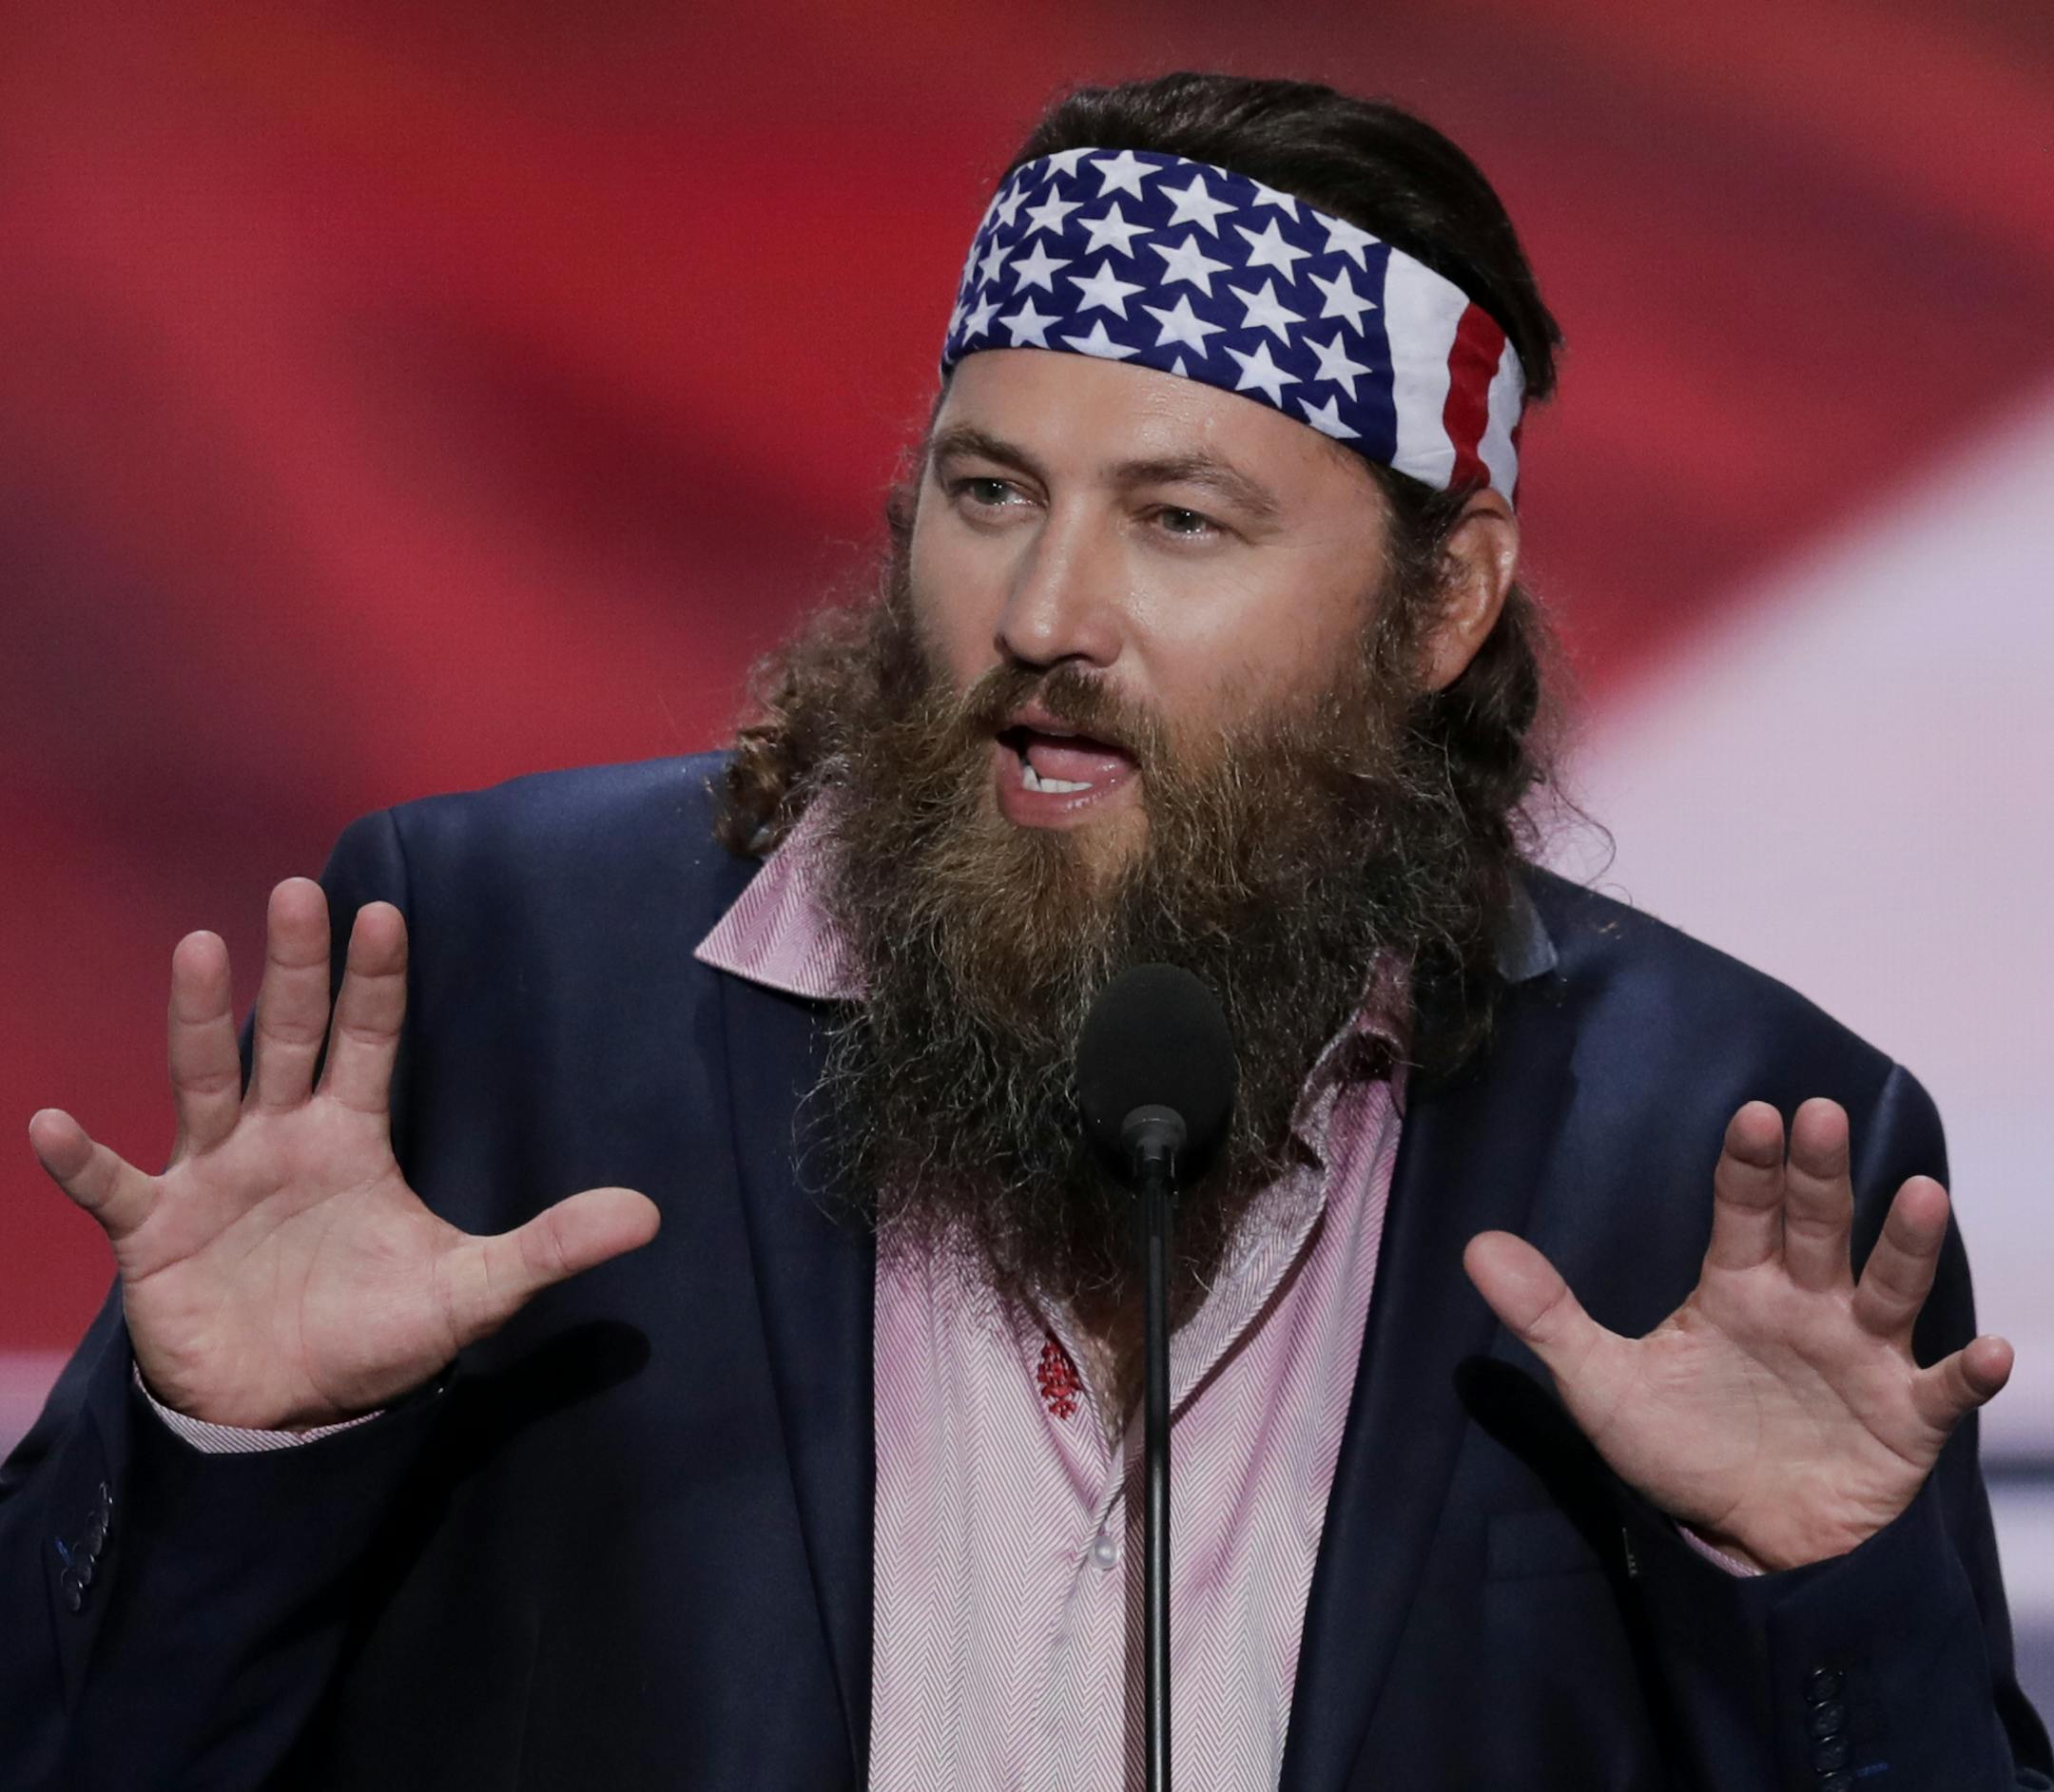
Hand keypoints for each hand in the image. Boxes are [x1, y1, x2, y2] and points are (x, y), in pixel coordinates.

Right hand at [28, 878, 660, 1430]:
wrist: (290, 1413)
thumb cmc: (372, 1334)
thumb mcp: (471, 1291)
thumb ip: (549, 1246)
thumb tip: (650, 1214)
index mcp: (351, 1138)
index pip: (369, 1043)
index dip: (376, 984)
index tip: (386, 913)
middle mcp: (279, 1137)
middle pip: (286, 1038)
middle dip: (292, 971)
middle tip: (298, 890)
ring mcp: (211, 1178)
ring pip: (203, 1083)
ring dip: (198, 1021)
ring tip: (200, 948)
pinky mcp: (155, 1234)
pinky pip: (113, 1189)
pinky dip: (83, 1161)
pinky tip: (50, 1123)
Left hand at [1463, 1098, 2011, 1571]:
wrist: (1742, 1544)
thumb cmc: (1682, 1447)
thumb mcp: (1601, 1383)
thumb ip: (1547, 1314)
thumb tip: (1476, 1246)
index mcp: (1738, 1287)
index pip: (1743, 1211)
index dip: (1750, 1165)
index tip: (1756, 1114)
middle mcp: (1807, 1306)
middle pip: (1817, 1229)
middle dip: (1821, 1175)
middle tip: (1823, 1116)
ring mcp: (1862, 1357)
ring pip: (1891, 1289)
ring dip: (1906, 1246)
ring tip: (1921, 1195)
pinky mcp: (1904, 1420)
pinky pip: (1942, 1391)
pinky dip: (1969, 1374)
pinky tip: (1994, 1353)